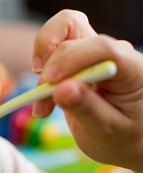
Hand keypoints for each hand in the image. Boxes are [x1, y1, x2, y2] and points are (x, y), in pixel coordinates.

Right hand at [32, 10, 142, 172]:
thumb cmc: (122, 137)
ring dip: (43, 64)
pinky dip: (41, 70)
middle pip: (73, 40)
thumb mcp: (106, 131)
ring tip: (41, 100)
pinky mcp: (75, 59)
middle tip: (42, 105)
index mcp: (131, 68)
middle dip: (50, 71)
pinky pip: (52, 47)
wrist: (122, 138)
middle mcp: (111, 54)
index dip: (72, 59)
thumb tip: (61, 89)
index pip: (102, 47)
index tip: (50, 82)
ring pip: (59, 34)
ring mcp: (91, 54)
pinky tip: (42, 97)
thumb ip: (86, 109)